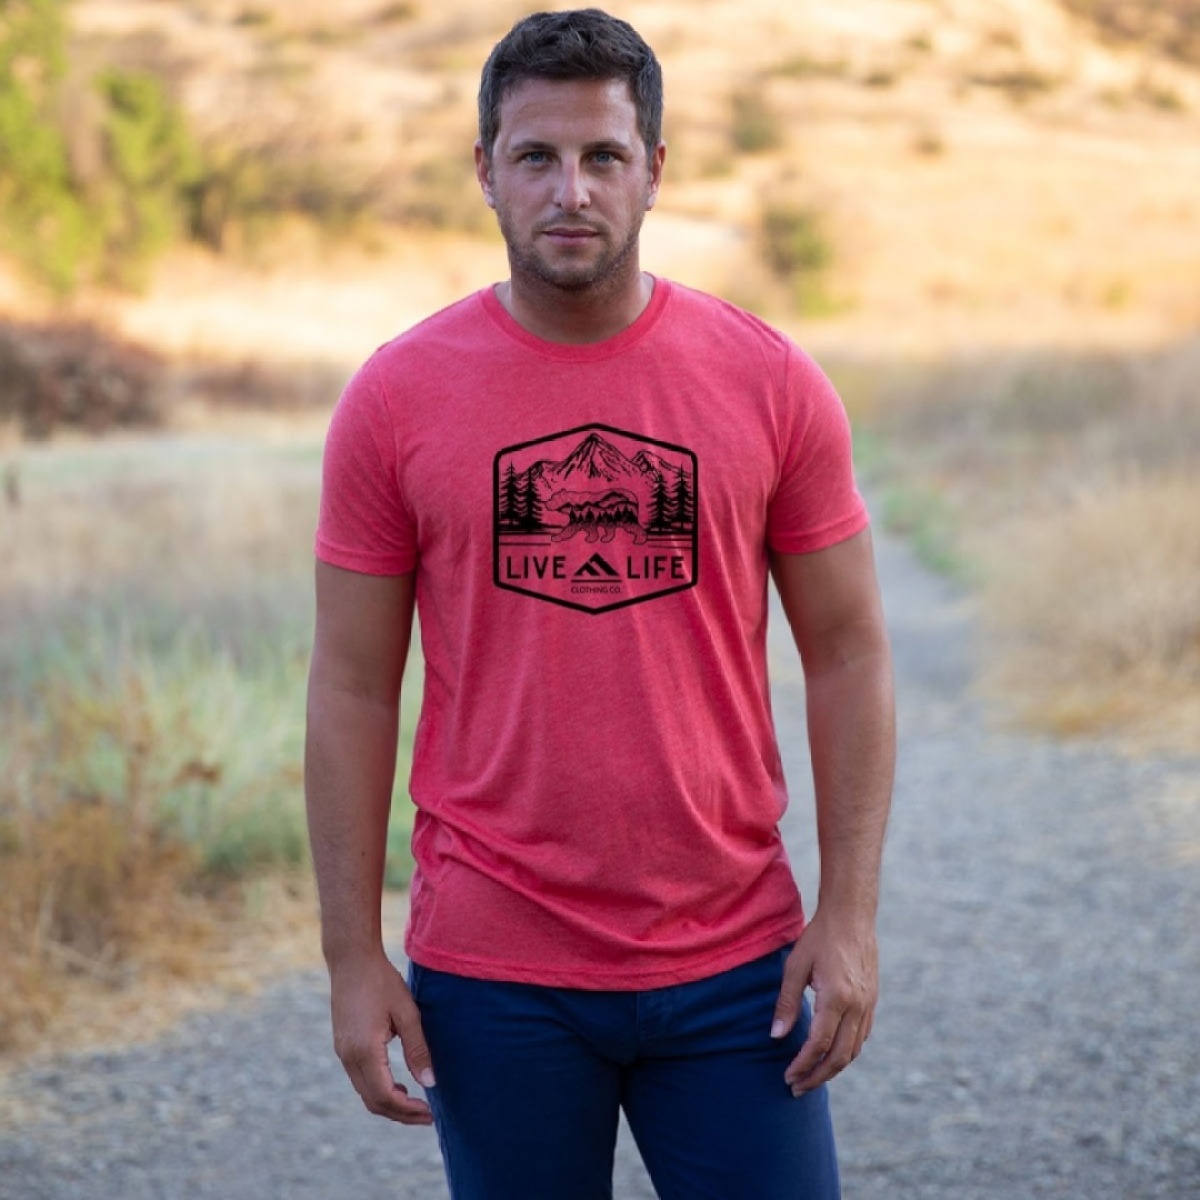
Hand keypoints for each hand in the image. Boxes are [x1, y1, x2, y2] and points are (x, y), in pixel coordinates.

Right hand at [329, 953, 435, 1124]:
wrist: (351, 961)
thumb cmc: (382, 982)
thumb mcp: (407, 1012)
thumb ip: (418, 1049)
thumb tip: (430, 1083)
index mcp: (365, 1050)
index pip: (385, 1096)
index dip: (408, 1110)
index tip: (430, 1112)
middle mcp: (349, 1057)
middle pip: (374, 1101)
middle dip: (401, 1113)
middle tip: (428, 1116)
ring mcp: (342, 1053)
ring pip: (365, 1093)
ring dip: (390, 1103)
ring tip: (417, 1104)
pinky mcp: (343, 1047)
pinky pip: (360, 1080)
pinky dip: (379, 1090)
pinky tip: (398, 1084)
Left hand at [771, 909, 878, 1095]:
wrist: (852, 916)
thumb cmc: (819, 937)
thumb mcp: (795, 966)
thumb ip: (787, 1003)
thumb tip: (776, 1037)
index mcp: (837, 997)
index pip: (819, 1045)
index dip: (803, 1065)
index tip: (788, 1077)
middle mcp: (857, 1006)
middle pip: (839, 1057)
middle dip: (817, 1076)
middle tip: (797, 1087)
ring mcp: (869, 1005)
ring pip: (854, 1051)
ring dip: (833, 1068)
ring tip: (811, 1076)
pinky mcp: (873, 1001)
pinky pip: (862, 1037)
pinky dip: (846, 1052)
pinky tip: (831, 1054)